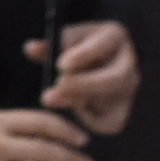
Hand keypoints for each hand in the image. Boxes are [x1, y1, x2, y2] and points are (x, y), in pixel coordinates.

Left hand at [24, 20, 138, 135]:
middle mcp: (128, 64)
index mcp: (115, 36)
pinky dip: (88, 119)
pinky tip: (71, 107)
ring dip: (80, 102)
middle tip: (53, 91)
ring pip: (110, 102)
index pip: (103, 45)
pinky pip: (109, 123)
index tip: (60, 65)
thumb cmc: (77, 46)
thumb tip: (30, 49)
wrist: (98, 60)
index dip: (83, 55)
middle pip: (114, 79)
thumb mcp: (65, 40)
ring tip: (55, 97)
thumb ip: (49, 46)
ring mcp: (129, 90)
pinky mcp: (121, 112)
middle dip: (83, 86)